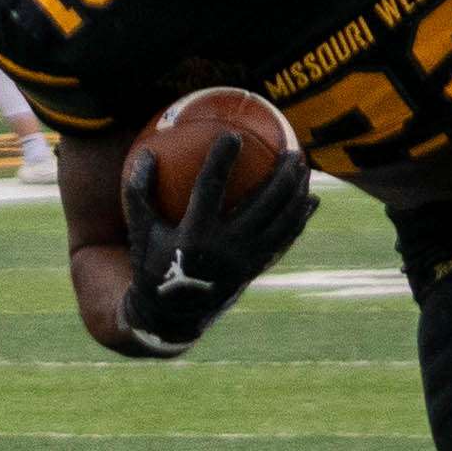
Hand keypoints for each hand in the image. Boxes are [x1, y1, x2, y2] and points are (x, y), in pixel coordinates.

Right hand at [115, 112, 313, 354]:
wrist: (172, 314)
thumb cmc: (153, 263)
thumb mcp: (140, 230)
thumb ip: (139, 192)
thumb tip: (146, 151)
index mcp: (194, 234)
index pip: (211, 188)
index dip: (222, 161)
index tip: (232, 136)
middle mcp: (224, 247)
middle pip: (262, 203)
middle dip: (280, 174)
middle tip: (290, 148)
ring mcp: (244, 259)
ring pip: (280, 221)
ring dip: (296, 192)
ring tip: (304, 167)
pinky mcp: (255, 268)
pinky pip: (284, 240)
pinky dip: (300, 219)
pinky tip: (312, 201)